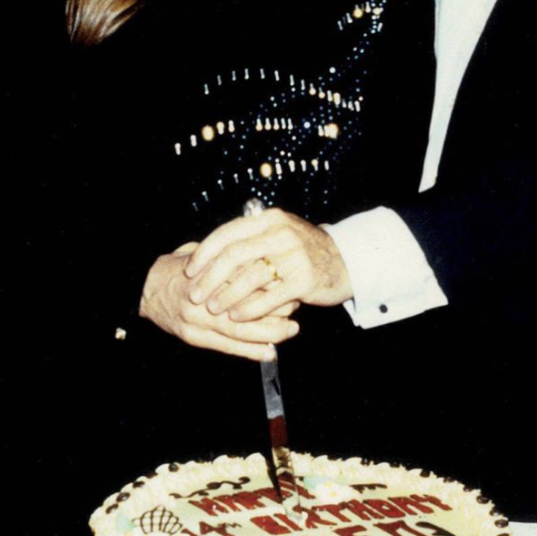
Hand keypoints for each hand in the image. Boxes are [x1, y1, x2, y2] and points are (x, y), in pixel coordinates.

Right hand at [140, 243, 299, 360]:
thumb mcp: (202, 253)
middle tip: (297, 305)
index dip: (269, 280)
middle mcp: (204, 297)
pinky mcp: (194, 337)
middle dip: (275, 308)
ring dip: (269, 333)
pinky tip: (269, 352)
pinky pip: (227, 347)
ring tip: (291, 331)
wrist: (144, 288)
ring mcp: (198, 320)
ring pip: (241, 330)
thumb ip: (227, 256)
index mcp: (208, 272)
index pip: (245, 276)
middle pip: (247, 304)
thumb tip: (261, 251)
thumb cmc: (177, 268)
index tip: (289, 280)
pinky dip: (250, 351)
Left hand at [185, 209, 352, 319]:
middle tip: (195, 294)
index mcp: (270, 219)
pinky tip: (237, 316)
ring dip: (227, 295)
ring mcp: (294, 256)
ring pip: (250, 276)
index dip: (205, 251)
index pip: (229, 232)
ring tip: (213, 308)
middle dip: (210, 276)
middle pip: (235, 254)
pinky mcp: (304, 279)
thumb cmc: (305, 251)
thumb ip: (250, 238)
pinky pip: (269, 296)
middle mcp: (281, 233)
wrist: (347, 262)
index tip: (190, 268)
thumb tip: (209, 251)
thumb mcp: (280, 234)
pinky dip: (250, 308)